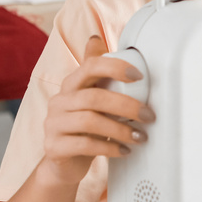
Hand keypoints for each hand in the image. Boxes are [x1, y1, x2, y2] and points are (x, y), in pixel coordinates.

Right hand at [39, 35, 151, 186]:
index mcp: (71, 85)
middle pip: (94, 97)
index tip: (139, 76)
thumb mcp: (94, 100)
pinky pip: (84, 145)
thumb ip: (100, 75)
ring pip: (89, 121)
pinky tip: (125, 150)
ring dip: (121, 129)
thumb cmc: (85, 128)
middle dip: (127, 105)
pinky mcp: (54, 147)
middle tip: (149, 116)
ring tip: (140, 136)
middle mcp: (59, 101)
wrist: (64, 163)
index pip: (90, 66)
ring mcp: (53, 124)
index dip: (115, 67)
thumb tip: (97, 38)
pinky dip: (109, 147)